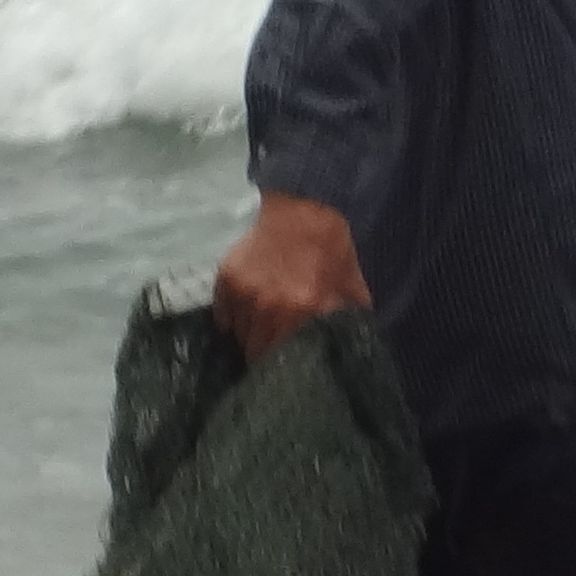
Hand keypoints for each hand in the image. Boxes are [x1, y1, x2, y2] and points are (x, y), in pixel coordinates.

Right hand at [213, 192, 370, 359]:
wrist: (297, 203)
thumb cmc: (328, 244)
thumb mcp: (350, 279)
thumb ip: (350, 317)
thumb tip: (351, 349)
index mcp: (309, 309)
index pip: (290, 358)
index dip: (289, 368)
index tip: (290, 371)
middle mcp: (273, 308)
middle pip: (260, 353)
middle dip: (268, 356)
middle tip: (274, 353)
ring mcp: (246, 295)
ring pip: (241, 339)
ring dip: (251, 339)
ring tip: (262, 332)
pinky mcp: (225, 283)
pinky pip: (224, 320)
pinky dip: (234, 322)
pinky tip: (247, 312)